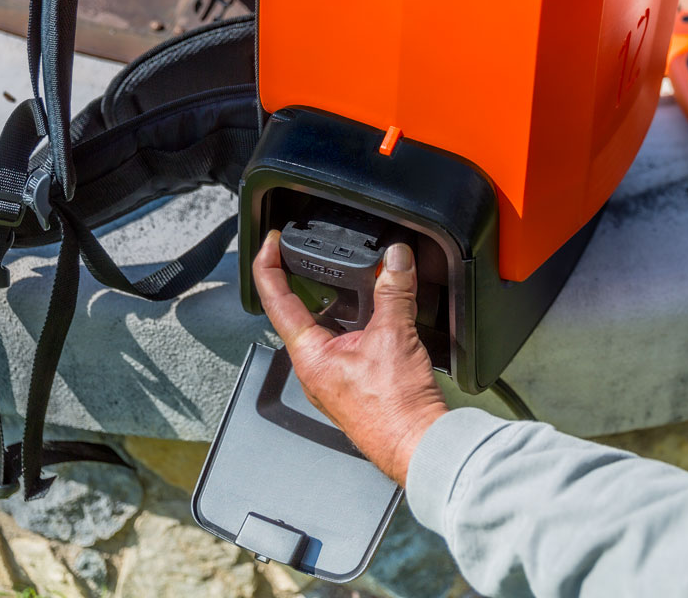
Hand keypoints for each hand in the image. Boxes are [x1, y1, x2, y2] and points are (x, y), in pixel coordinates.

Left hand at [253, 230, 447, 484]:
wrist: (418, 444)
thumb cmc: (395, 409)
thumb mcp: (394, 336)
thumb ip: (394, 292)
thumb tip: (396, 260)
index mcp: (309, 356)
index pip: (276, 301)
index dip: (269, 266)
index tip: (272, 243)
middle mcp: (315, 368)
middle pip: (304, 312)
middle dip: (315, 282)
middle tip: (321, 256)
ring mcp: (335, 378)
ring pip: (332, 328)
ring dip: (346, 303)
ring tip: (365, 283)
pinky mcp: (356, 384)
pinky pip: (351, 343)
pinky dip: (363, 323)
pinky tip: (385, 318)